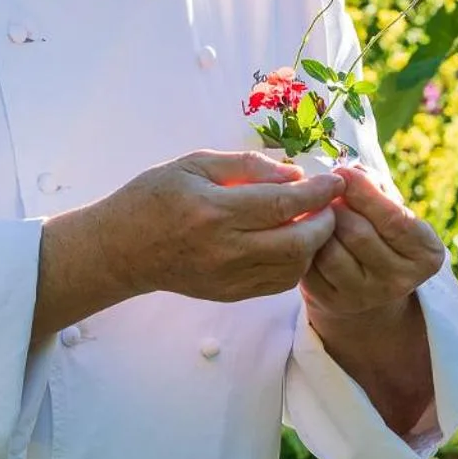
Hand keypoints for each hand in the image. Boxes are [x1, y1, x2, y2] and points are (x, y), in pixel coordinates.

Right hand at [50, 150, 343, 319]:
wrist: (121, 249)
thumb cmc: (155, 196)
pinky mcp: (229, 294)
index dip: (318, 192)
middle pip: (298, 242)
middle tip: (331, 203)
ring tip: (314, 221)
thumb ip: (246, 166)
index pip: (284, 203)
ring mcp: (228, 277)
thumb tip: (293, 173)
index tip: (336, 180)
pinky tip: (293, 242)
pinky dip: (295, 264)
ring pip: (293, 268)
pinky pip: (277, 283)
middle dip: (325, 222)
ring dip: (314, 245)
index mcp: (215, 211)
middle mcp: (225, 249)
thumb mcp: (194, 164)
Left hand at [300, 165, 444, 320]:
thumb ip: (376, 185)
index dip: (365, 191)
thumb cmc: (381, 229)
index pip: (394, 219)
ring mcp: (366, 297)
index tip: (343, 172)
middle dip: (338, 205)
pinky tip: (310, 234)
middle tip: (327, 192)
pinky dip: (306, 244)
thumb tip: (348, 173)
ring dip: (319, 224)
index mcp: (426, 253)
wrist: (368, 277)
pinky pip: (310, 267)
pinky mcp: (334, 302)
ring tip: (320, 212)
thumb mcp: (391, 206)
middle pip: (358, 233)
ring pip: (330, 251)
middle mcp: (400, 281)